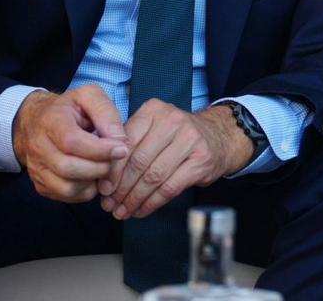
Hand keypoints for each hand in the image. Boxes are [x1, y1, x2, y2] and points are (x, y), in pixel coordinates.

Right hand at [12, 85, 128, 202]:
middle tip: (117, 159)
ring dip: (94, 181)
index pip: (72, 142)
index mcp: (51, 121)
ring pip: (68, 187)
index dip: (100, 150)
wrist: (37, 121)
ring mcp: (37, 169)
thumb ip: (106, 112)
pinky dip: (86, 191)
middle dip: (101, 167)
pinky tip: (94, 176)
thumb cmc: (69, 108)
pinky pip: (67, 197)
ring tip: (106, 166)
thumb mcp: (89, 96)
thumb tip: (119, 139)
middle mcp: (38, 147)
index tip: (122, 149)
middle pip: (69, 168)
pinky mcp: (41, 185)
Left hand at [99, 100, 253, 220]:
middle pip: (139, 161)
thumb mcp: (154, 128)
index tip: (103, 189)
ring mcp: (190, 140)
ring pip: (153, 177)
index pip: (126, 143)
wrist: (219, 137)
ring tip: (123, 211)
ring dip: (135, 199)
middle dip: (121, 188)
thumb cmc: (177, 137)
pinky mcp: (201, 161)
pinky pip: (170, 187)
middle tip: (110, 205)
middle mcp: (172, 121)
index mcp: (154, 110)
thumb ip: (130, 145)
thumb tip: (104, 180)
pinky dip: (152, 203)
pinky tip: (142, 210)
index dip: (112, 170)